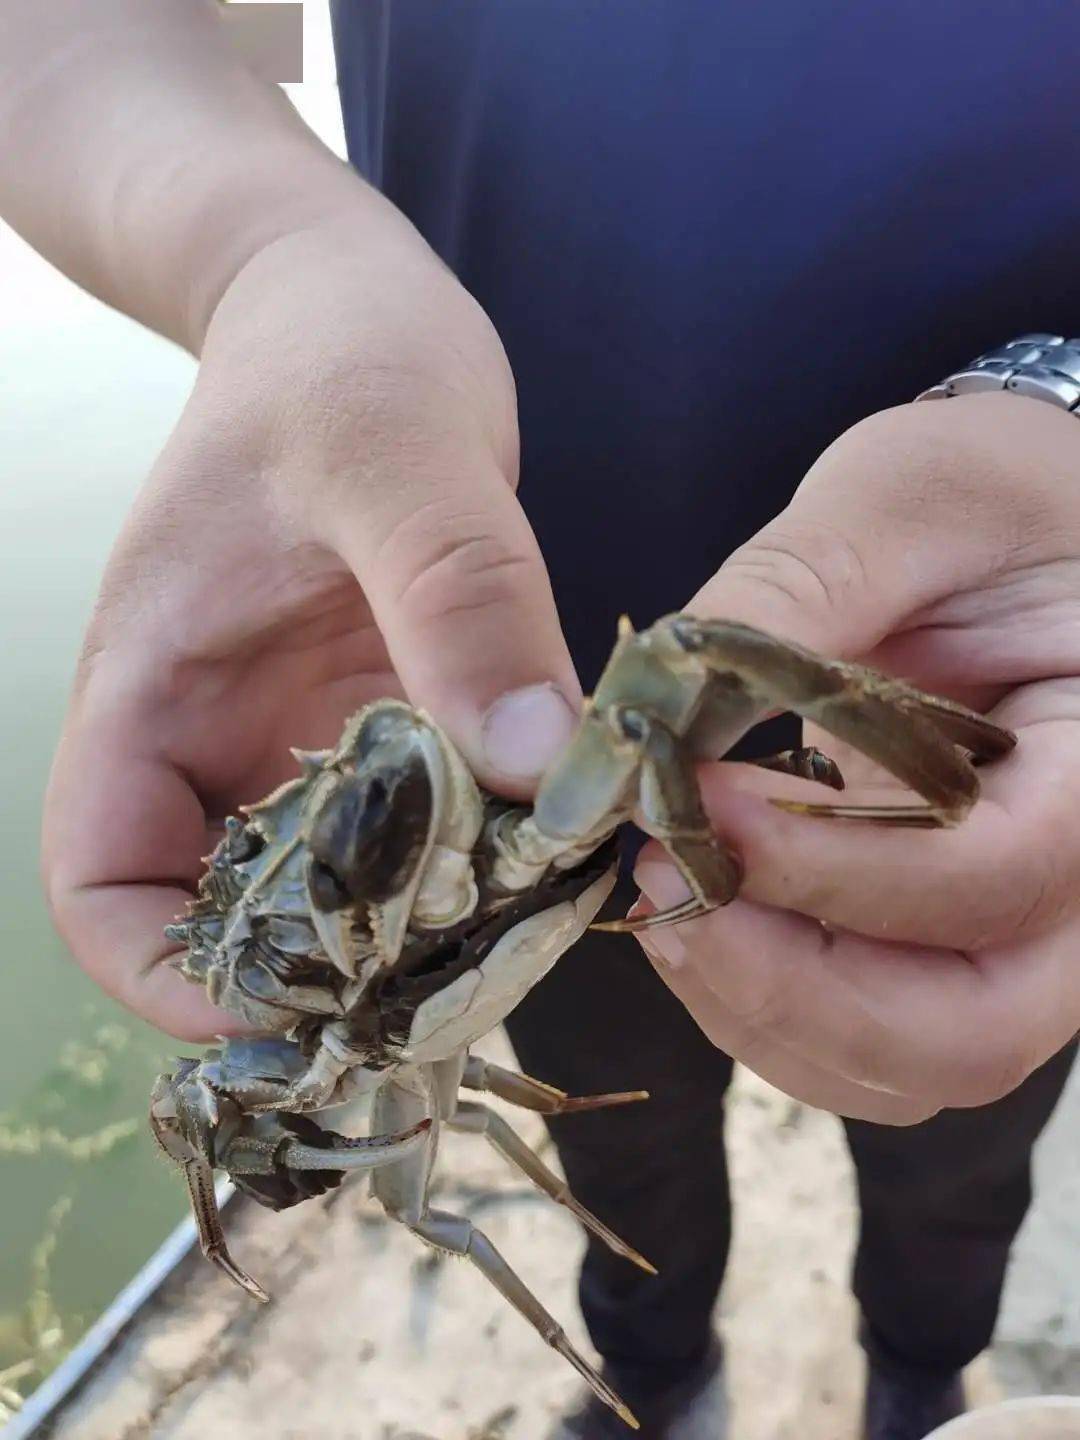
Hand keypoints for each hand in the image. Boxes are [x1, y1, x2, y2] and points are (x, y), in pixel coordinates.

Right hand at [42, 219, 579, 1040]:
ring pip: (349, 886)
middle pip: (242, 921)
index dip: (171, 979)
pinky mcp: (396, 717)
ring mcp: (314, 734)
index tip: (295, 1001)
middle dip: (337, 976)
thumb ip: (459, 599)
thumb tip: (535, 762)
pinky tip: (569, 852)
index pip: (106, 889)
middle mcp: (227, 738)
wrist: (354, 304)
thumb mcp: (397, 455)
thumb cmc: (336, 353)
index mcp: (154, 693)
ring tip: (536, 934)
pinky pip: (434, 820)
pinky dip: (488, 855)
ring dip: (430, 927)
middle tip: (464, 989)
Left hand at [634, 393, 1079, 1122]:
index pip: (993, 877)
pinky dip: (772, 1014)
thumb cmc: (991, 495)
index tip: (697, 805)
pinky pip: (874, 1042)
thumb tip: (654, 703)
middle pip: (968, 1031)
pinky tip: (703, 920)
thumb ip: (792, 591)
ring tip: (666, 903)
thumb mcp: (903, 495)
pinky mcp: (955, 940)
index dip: (828, 866)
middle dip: (790, 987)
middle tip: (665, 890)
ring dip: (765, 1014)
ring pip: (913, 1063)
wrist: (1023, 530)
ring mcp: (1028, 931)